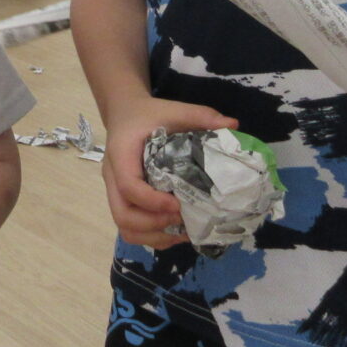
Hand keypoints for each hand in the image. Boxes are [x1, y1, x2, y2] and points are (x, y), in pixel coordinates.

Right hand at [102, 99, 237, 248]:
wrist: (126, 113)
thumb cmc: (149, 114)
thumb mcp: (173, 110)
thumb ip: (200, 115)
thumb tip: (233, 125)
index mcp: (121, 155)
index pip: (128, 186)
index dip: (153, 201)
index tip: (178, 203)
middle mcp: (112, 177)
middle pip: (122, 215)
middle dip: (154, 224)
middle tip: (181, 217)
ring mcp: (115, 192)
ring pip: (125, 227)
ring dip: (153, 235)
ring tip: (181, 231)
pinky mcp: (123, 200)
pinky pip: (131, 229)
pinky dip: (152, 236)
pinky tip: (175, 231)